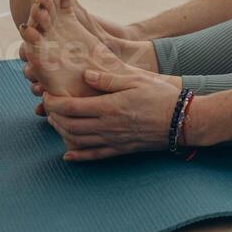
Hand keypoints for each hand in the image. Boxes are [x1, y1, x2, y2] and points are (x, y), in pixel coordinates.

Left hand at [41, 68, 184, 160]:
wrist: (183, 120)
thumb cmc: (162, 96)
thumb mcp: (137, 80)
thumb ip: (109, 79)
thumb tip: (86, 75)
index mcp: (110, 107)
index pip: (71, 107)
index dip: (54, 102)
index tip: (48, 94)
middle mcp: (108, 126)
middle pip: (69, 125)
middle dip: (54, 116)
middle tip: (49, 106)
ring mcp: (113, 140)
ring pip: (78, 140)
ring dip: (62, 132)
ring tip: (56, 122)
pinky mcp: (121, 149)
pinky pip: (94, 156)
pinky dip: (78, 156)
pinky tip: (68, 154)